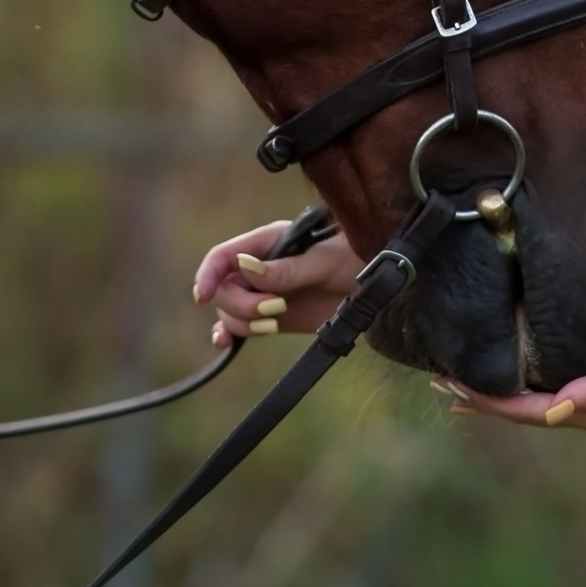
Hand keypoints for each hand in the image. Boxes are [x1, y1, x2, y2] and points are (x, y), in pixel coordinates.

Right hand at [192, 219, 361, 345]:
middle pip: (224, 290)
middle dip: (242, 304)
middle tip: (276, 310)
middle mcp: (260, 268)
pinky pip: (241, 327)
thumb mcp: (324, 262)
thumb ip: (287, 269)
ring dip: (244, 322)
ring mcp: (265, 294)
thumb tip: (246, 269)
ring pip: (231, 311)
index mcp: (268, 243)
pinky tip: (223, 343)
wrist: (380, 286)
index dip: (209, 273)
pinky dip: (229, 334)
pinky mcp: (274, 318)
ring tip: (275, 322)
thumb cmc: (356, 258)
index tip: (204, 295)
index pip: (224, 256)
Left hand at [449, 325, 585, 431]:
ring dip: (494, 392)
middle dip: (479, 398)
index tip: (452, 388)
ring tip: (460, 382)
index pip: (524, 411)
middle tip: (439, 383)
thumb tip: (557, 407)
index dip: (486, 401)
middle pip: (519, 409)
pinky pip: (546, 387)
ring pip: (529, 400)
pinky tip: (512, 370)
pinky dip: (520, 382)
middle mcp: (583, 411)